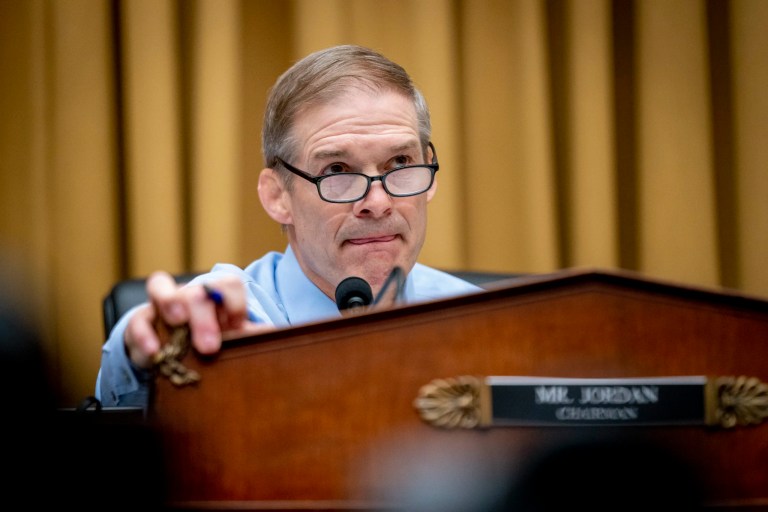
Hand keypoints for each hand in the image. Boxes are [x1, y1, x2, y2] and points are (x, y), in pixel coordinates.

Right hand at [124, 271, 269, 368]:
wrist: (171, 356)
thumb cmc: (207, 342)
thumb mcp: (229, 341)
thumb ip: (248, 337)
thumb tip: (273, 335)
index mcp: (215, 296)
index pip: (228, 284)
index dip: (234, 302)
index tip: (237, 326)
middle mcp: (188, 294)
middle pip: (197, 290)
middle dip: (204, 317)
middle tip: (209, 347)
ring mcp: (162, 305)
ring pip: (160, 286)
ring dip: (170, 302)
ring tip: (178, 321)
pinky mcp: (140, 321)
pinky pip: (139, 319)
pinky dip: (145, 334)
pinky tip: (154, 351)